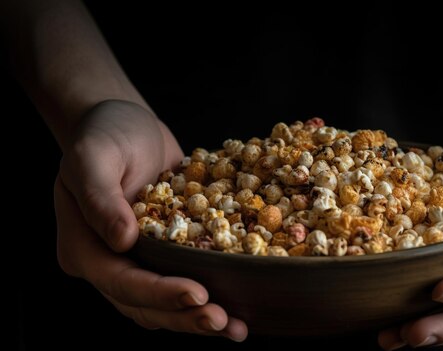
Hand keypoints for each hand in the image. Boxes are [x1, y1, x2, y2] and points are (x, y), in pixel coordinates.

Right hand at [54, 100, 247, 340]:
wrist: (127, 125)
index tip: (197, 294)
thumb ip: (100, 197)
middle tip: (223, 321)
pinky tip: (239, 306)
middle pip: (143, 304)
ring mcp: (137, 261)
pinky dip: (209, 294)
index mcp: (83, 246)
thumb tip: (123, 240)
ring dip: (198, 317)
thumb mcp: (91, 156)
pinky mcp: (164, 253)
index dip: (158, 292)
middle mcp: (108, 261)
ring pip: (164, 303)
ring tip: (236, 327)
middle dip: (183, 316)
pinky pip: (184, 280)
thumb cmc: (103, 133)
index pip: (119, 280)